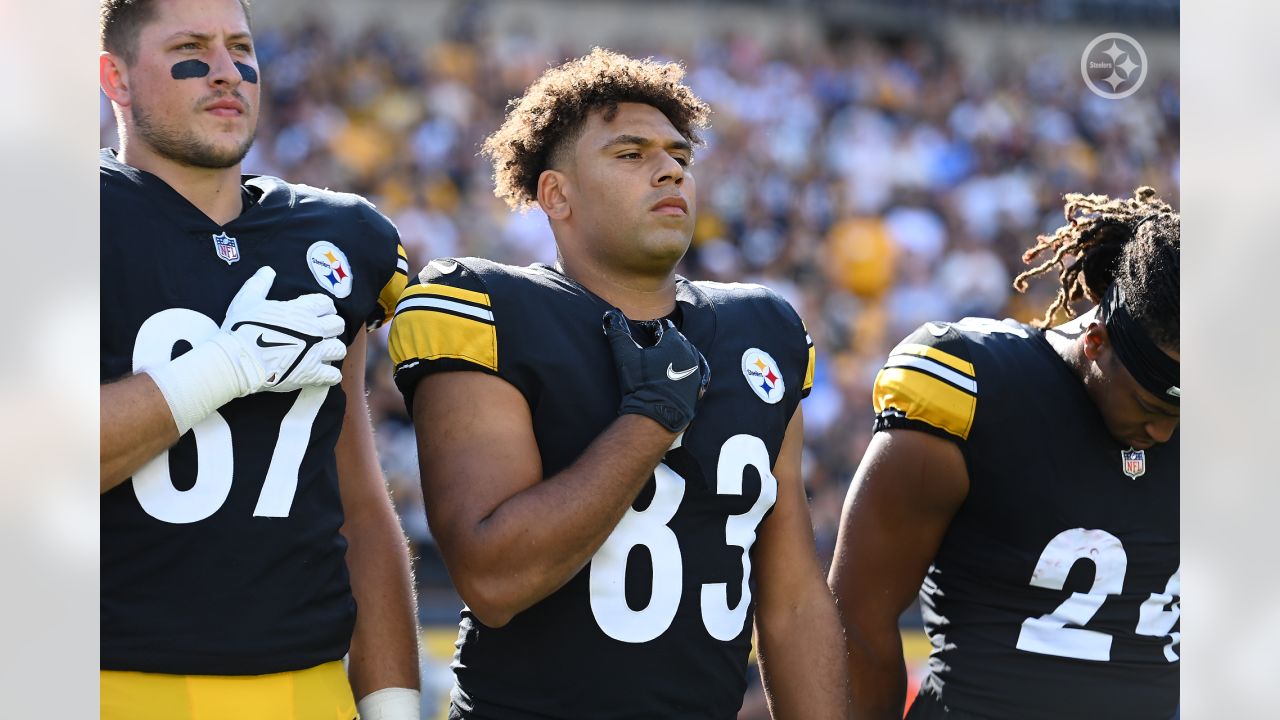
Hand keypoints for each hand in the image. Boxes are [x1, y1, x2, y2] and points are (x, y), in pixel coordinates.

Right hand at [217, 266, 347, 394]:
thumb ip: (260, 283)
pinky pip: (333, 376)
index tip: (318, 313)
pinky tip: (321, 374)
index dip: (324, 308)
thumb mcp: (248, 299)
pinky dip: (329, 376)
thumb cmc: (241, 328)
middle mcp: (315, 330)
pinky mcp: (312, 374)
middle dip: (331, 328)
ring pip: (339, 350)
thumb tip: (267, 271)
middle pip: (338, 325)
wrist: (239, 360)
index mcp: (302, 310)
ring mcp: (316, 353)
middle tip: (320, 333)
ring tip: (321, 354)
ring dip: (331, 351)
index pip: (327, 304)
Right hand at [602, 308, 709, 432]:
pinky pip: (695, 376)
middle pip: (679, 342)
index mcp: (675, 343)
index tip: (645, 333)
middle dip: (667, 342)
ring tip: (664, 362)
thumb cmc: (641, 384)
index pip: (665, 328)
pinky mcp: (698, 390)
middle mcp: (690, 355)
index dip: (654, 329)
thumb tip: (610, 315)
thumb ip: (618, 332)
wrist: (656, 417)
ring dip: (678, 357)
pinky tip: (677, 377)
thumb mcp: (625, 355)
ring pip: (689, 358)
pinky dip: (686, 374)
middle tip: (654, 347)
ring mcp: (696, 373)